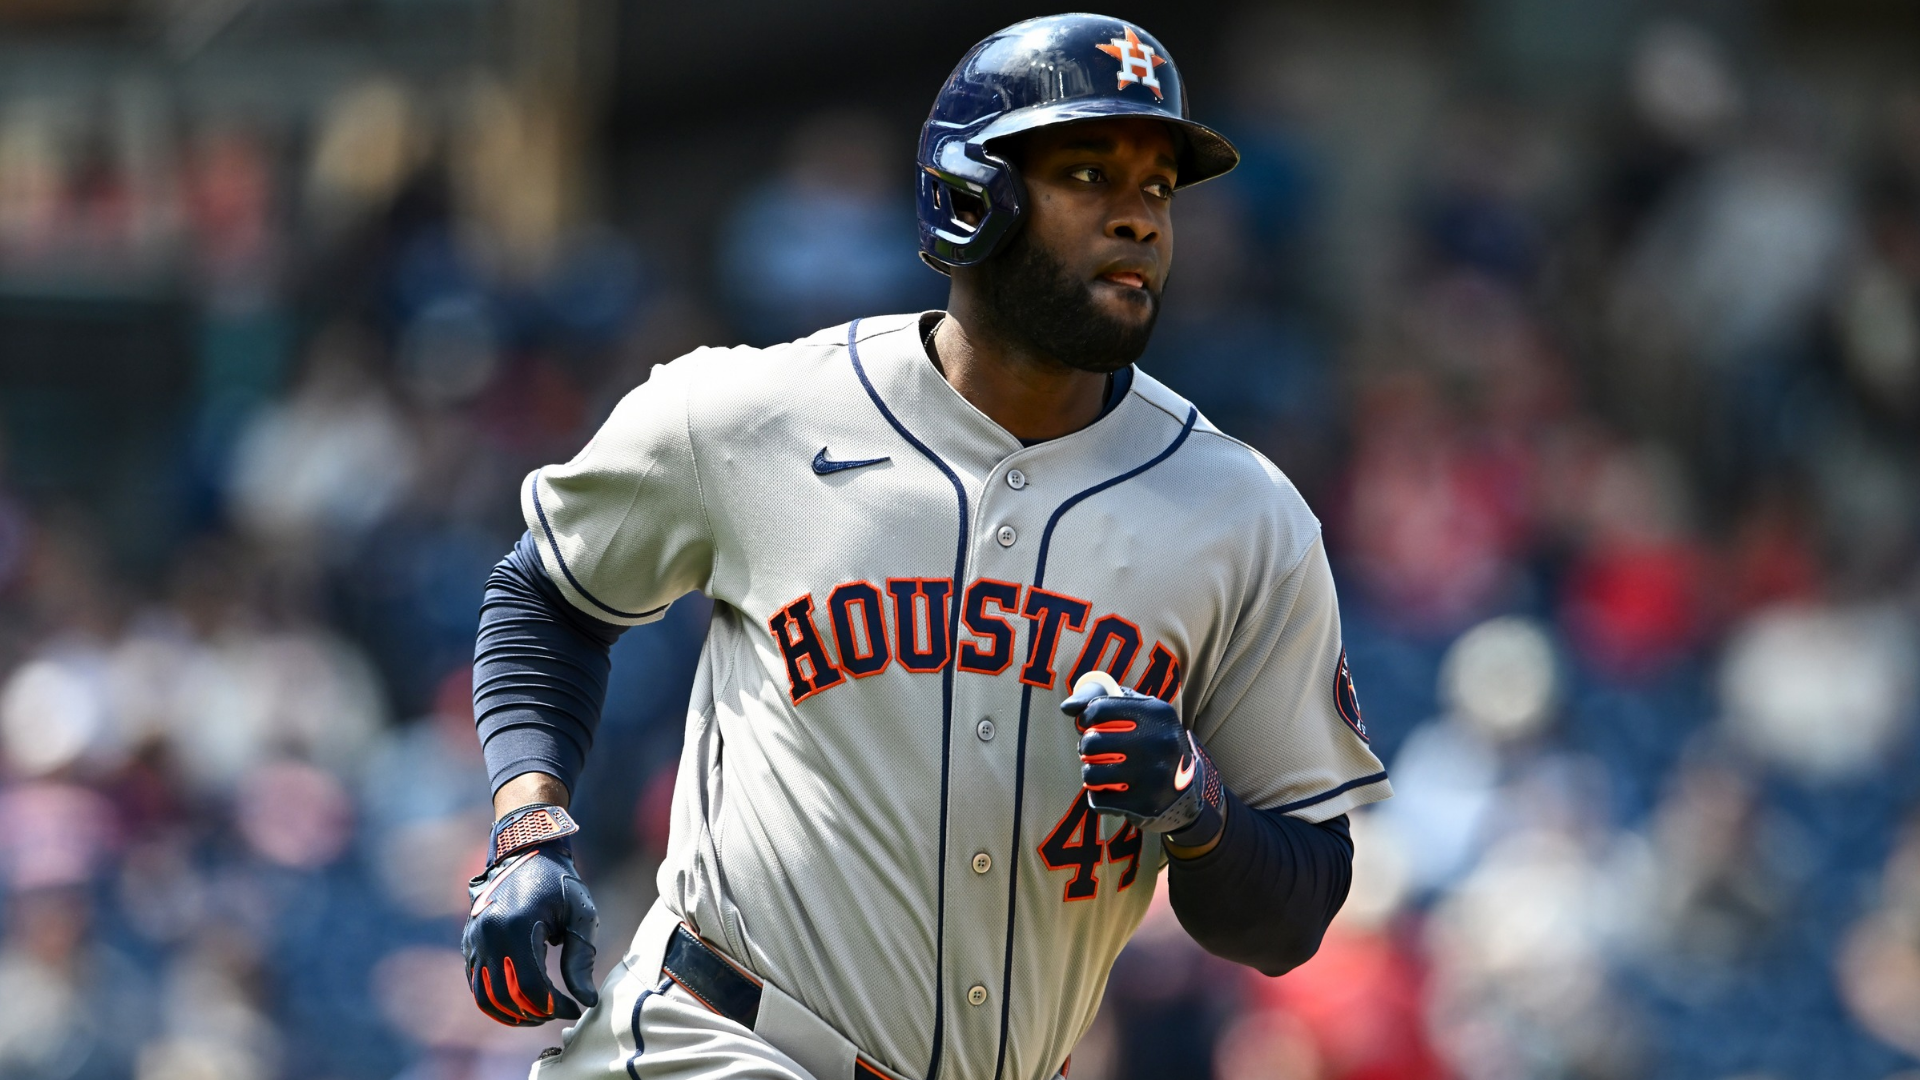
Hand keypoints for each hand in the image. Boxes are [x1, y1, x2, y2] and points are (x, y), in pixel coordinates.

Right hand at [462, 804, 599, 1025]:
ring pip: (485, 996)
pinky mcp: (469, 942)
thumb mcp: (580, 914)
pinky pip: (476, 983)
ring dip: (512, 1013)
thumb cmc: (559, 882)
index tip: (574, 1009)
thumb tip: (585, 1001)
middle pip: (507, 996)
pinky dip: (496, 1000)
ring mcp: (474, 940)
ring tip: (539, 1013)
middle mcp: (489, 935)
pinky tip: (520, 1002)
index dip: (554, 1006)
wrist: (525, 851)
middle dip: (535, 1013)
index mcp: (517, 926)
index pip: (531, 986)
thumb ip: (581, 958)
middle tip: (558, 1012)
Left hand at [1061, 675, 1222, 842]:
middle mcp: (1158, 742)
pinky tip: (1111, 790)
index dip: (1085, 718)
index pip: (1099, 708)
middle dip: (1086, 747)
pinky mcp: (1145, 804)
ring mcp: (1153, 775)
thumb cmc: (1154, 742)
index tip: (1087, 725)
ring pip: (1091, 772)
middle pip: (1092, 741)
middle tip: (1095, 751)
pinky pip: (1098, 800)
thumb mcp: (1141, 712)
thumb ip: (1103, 700)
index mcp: (1157, 714)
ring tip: (1101, 770)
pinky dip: (1099, 796)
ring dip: (1090, 772)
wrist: (1187, 790)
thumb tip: (1067, 707)